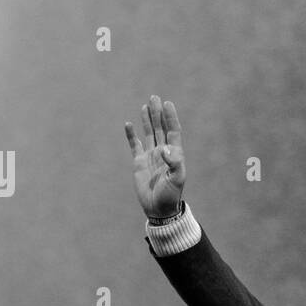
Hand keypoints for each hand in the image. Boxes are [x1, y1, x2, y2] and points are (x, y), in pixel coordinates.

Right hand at [124, 94, 185, 218]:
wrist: (159, 208)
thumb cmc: (171, 195)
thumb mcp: (177, 179)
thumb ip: (174, 163)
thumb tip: (165, 148)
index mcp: (175, 154)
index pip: (173, 131)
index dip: (170, 117)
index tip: (167, 103)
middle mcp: (163, 152)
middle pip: (160, 128)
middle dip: (158, 113)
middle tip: (154, 97)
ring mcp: (151, 156)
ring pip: (149, 133)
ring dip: (147, 120)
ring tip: (145, 105)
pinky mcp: (139, 162)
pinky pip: (135, 145)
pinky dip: (131, 135)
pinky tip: (128, 124)